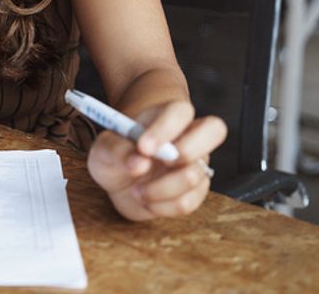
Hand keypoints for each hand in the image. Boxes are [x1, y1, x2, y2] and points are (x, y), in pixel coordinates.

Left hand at [87, 100, 225, 220]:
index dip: (165, 129)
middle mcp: (188, 137)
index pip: (179, 112)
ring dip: (160, 189)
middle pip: (214, 130)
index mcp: (166, 116)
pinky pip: (188, 202)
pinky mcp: (196, 192)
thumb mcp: (104, 149)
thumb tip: (139, 163)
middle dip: (187, 150)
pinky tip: (147, 200)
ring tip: (136, 190)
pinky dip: (162, 206)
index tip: (143, 147)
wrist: (120, 179)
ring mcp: (196, 164)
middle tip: (161, 163)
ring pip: (195, 175)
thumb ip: (117, 150)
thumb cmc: (116, 154)